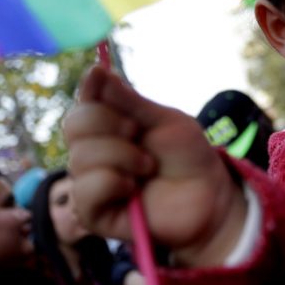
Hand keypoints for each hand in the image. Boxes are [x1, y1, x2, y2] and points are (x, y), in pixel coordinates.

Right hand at [64, 66, 246, 266]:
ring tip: (148, 167)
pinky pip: (85, 190)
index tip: (101, 75)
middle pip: (74, 125)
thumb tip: (95, 71)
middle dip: (111, 124)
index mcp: (108, 127)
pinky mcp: (93, 213)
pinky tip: (132, 189)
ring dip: (122, 157)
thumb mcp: (165, 120)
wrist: (209, 195)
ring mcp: (91, 182)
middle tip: (139, 134)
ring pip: (80, 158)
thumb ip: (129, 101)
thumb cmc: (188, 156)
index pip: (83, 103)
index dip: (90, 90)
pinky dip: (112, 183)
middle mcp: (93, 152)